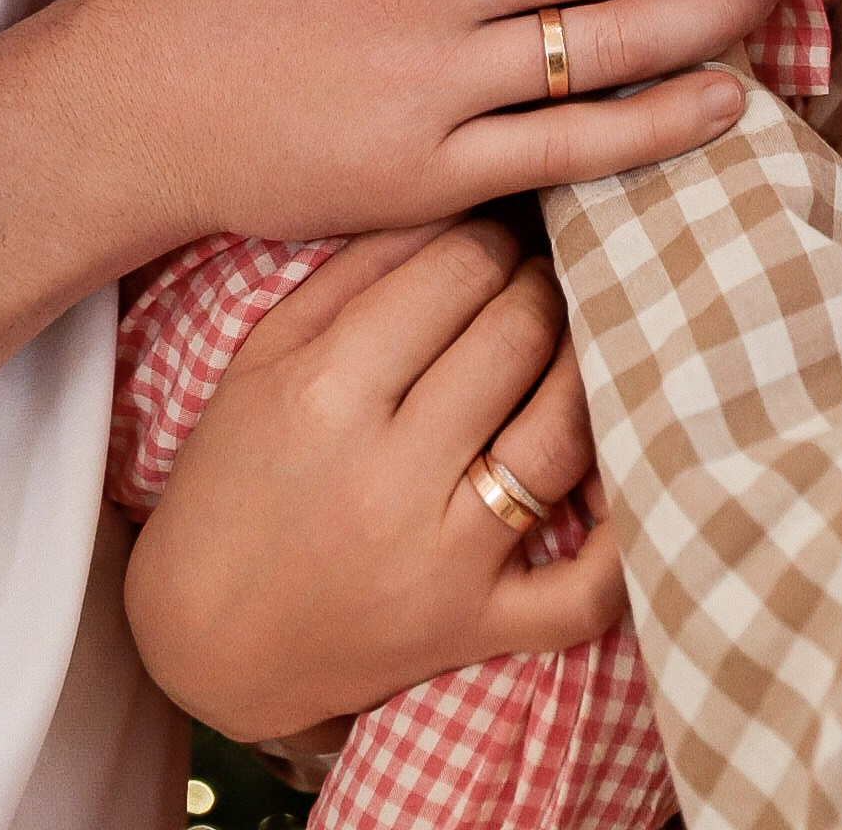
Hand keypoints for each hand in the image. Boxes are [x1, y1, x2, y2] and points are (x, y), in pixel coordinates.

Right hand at [126, 221, 622, 738]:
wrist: (208, 640)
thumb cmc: (232, 477)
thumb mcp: (265, 357)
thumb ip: (358, 270)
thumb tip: (454, 201)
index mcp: (327, 393)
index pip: (459, 270)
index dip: (490, 237)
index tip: (491, 241)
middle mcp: (390, 474)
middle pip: (520, 333)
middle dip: (537, 286)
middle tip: (529, 282)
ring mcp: (444, 559)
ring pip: (565, 431)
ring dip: (584, 366)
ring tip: (569, 344)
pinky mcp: (477, 628)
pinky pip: (585, 589)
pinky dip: (624, 536)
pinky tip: (633, 470)